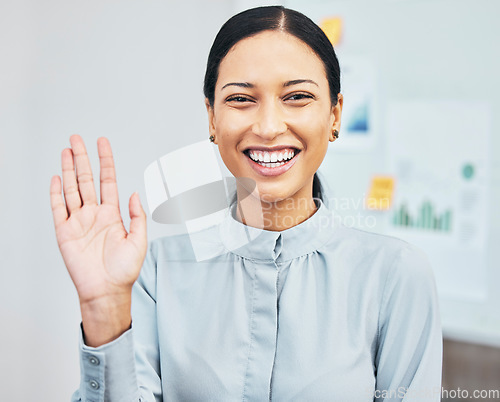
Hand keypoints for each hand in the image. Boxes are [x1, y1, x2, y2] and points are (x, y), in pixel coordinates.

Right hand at [50, 135, 146, 343]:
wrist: (106, 291)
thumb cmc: (124, 270)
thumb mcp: (139, 241)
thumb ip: (137, 216)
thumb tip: (136, 193)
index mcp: (112, 214)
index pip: (108, 180)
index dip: (105, 161)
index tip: (102, 143)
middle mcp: (94, 214)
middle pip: (87, 179)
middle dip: (82, 158)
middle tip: (77, 139)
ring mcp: (78, 222)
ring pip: (72, 189)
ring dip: (69, 169)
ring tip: (66, 150)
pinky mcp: (65, 232)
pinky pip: (58, 208)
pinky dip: (56, 192)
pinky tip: (57, 178)